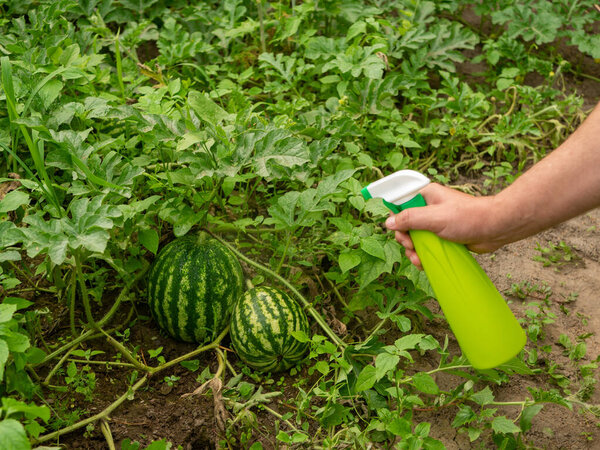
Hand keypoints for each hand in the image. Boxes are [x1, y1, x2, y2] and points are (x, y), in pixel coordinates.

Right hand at [384, 183, 502, 268]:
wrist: (495, 228)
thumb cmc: (469, 217)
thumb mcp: (434, 218)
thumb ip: (409, 219)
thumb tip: (388, 223)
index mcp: (425, 196)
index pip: (400, 205)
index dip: (396, 220)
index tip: (400, 231)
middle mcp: (429, 208)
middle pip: (405, 224)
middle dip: (405, 240)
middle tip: (412, 247)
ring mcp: (436, 223)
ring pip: (414, 238)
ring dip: (413, 251)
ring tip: (419, 260)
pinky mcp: (443, 236)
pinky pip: (426, 246)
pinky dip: (423, 256)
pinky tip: (424, 263)